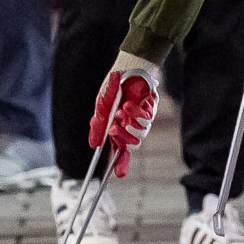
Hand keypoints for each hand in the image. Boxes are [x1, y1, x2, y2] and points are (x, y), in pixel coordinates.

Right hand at [89, 52, 161, 176]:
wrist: (128, 68)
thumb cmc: (112, 87)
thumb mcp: (101, 107)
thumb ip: (97, 126)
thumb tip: (93, 146)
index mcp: (115, 128)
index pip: (118, 151)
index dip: (120, 164)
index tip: (119, 175)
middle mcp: (129, 127)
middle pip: (129, 146)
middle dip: (122, 138)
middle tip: (114, 128)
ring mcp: (141, 120)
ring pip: (139, 135)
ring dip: (129, 123)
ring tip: (122, 109)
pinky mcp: (150, 112)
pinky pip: (147, 121)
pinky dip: (137, 113)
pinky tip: (131, 103)